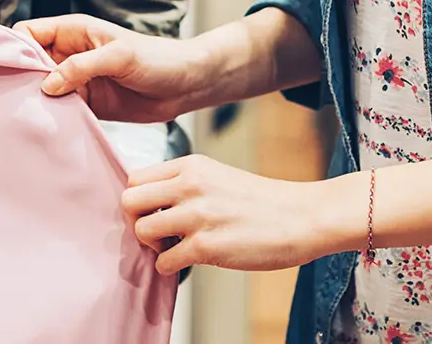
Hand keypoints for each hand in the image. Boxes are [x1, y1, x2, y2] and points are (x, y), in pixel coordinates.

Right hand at [17, 15, 216, 123]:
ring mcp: (78, 81)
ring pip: (43, 90)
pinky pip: (62, 110)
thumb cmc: (157, 59)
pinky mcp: (88, 105)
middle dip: (20, 79)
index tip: (5, 69)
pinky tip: (47, 129)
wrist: (187, 85)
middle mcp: (70, 54)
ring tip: (24, 118)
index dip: (15, 47)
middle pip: (31, 64)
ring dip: (35, 102)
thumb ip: (82, 67)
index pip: (30, 33)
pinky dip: (54, 118)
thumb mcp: (119, 56)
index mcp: (73, 31)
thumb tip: (46, 85)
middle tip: (8, 100)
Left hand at [123, 155, 323, 275]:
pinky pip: (164, 261)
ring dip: (152, 245)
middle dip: (137, 220)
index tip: (152, 212)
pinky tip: (188, 262)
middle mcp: (190, 185)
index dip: (139, 199)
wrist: (302, 217)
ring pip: (141, 231)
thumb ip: (184, 183)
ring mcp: (198, 216)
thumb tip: (150, 202)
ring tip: (174, 247)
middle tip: (157, 231)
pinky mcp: (207, 246)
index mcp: (191, 165)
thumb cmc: (263, 201)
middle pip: (129, 201)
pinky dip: (170, 267)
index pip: (135, 177)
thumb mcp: (217, 175)